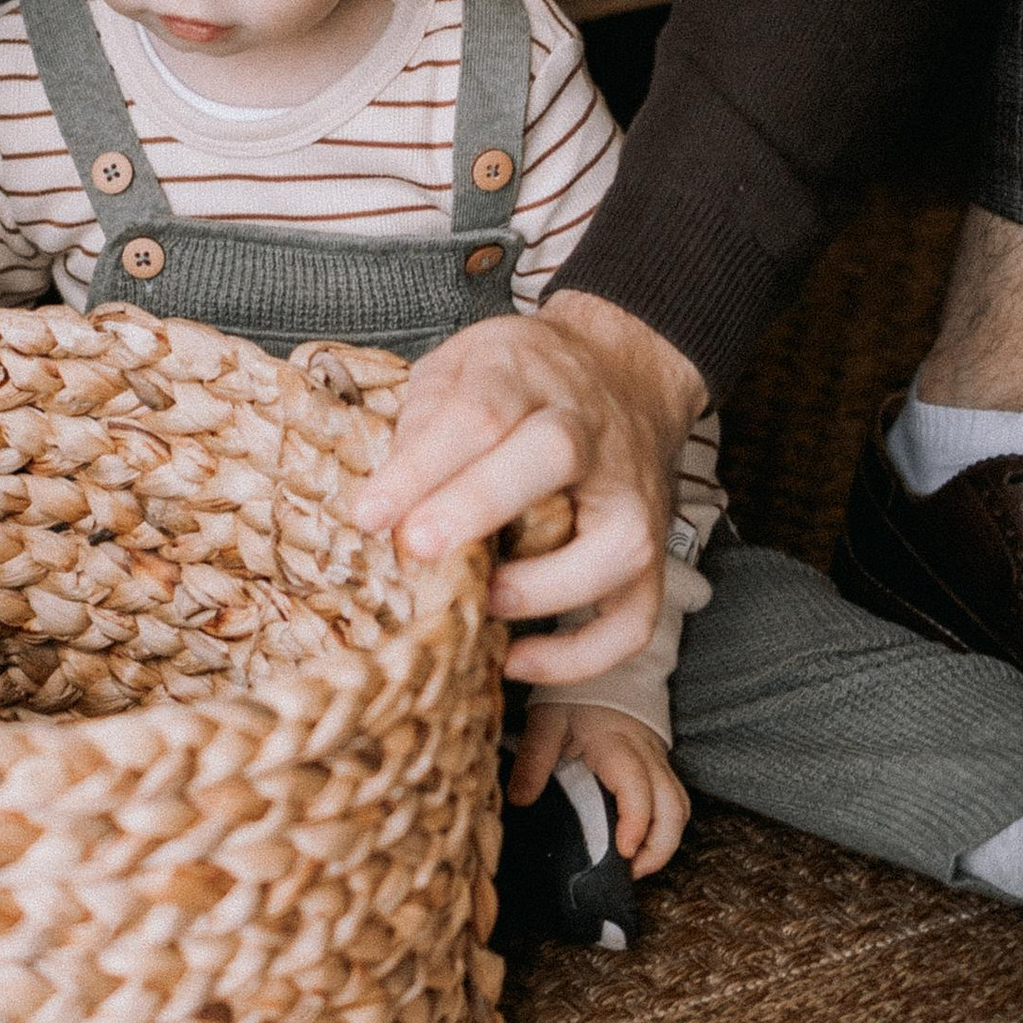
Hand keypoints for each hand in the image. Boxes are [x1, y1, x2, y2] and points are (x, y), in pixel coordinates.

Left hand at [353, 290, 707, 686]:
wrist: (626, 371)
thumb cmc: (526, 378)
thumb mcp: (463, 363)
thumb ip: (424, 415)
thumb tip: (391, 490)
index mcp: (532, 378)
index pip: (479, 413)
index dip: (422, 467)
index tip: (370, 514)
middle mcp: (593, 434)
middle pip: (551, 456)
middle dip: (480, 505)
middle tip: (419, 546)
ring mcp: (632, 496)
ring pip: (617, 546)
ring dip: (541, 589)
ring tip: (476, 606)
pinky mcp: (651, 554)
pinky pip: (634, 618)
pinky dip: (581, 656)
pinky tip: (517, 660)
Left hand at [509, 701, 690, 880]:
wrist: (602, 670)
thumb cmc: (573, 699)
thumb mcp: (546, 721)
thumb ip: (533, 759)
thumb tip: (520, 800)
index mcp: (617, 746)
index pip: (638, 790)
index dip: (636, 825)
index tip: (622, 853)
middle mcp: (646, 756)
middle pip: (673, 808)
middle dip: (659, 848)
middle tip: (631, 873)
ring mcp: (658, 762)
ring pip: (680, 808)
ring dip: (665, 842)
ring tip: (636, 866)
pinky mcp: (660, 767)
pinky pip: (675, 801)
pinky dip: (665, 828)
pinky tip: (641, 845)